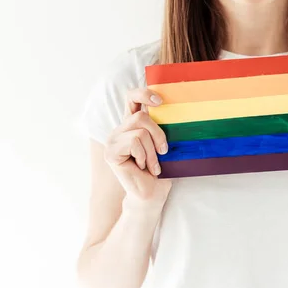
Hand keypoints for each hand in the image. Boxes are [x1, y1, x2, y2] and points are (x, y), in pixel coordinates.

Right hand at [104, 88, 171, 210]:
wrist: (152, 194)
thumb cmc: (161, 170)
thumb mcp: (164, 144)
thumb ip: (161, 127)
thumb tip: (176, 110)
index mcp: (132, 124)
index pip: (132, 97)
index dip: (144, 93)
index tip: (160, 102)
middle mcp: (120, 129)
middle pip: (140, 116)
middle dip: (158, 134)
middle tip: (164, 151)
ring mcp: (113, 140)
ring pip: (140, 131)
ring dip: (152, 151)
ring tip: (153, 165)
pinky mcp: (111, 152)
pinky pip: (134, 142)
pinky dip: (145, 156)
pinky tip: (143, 168)